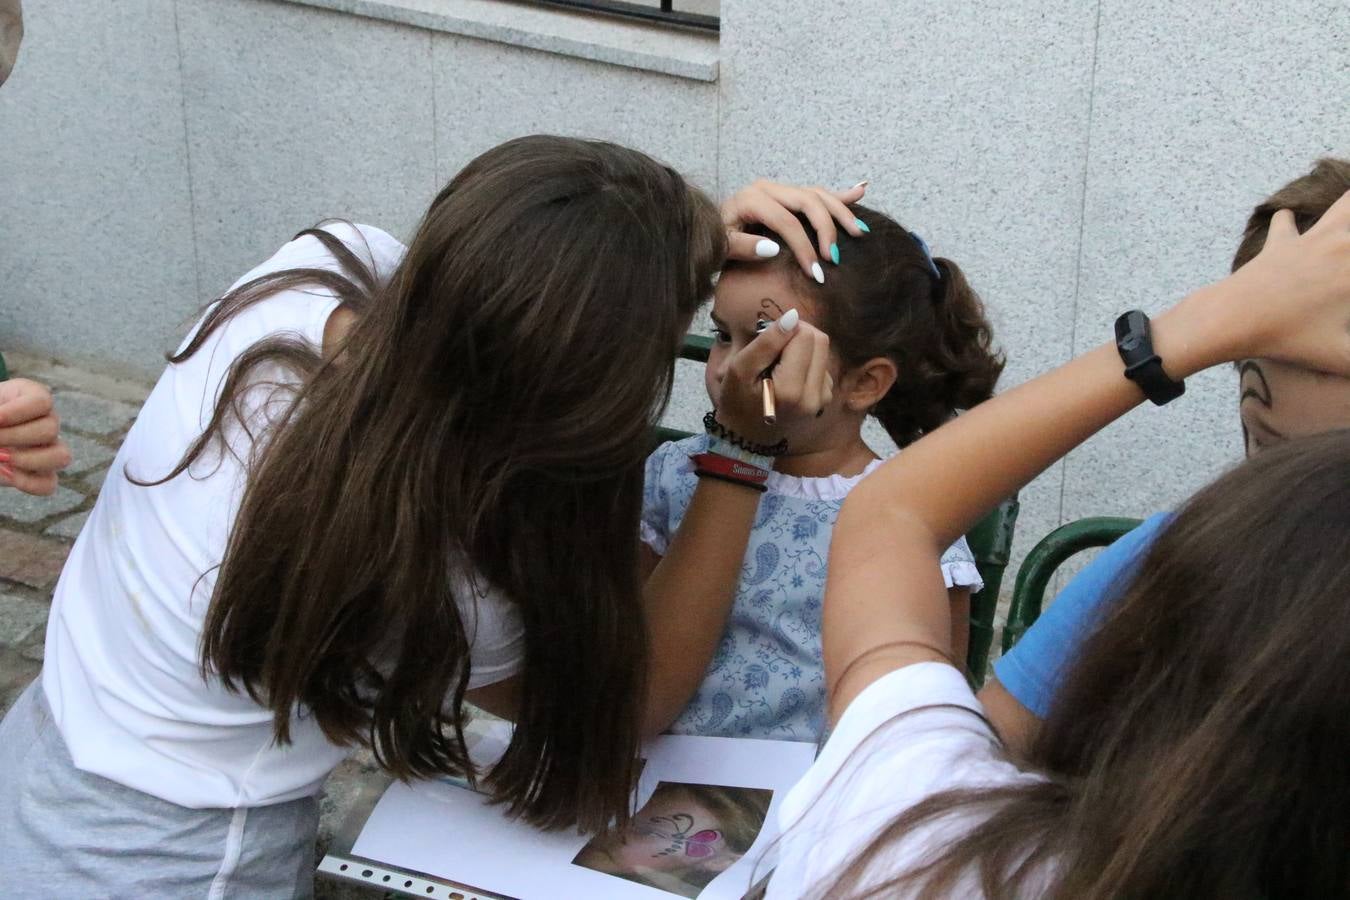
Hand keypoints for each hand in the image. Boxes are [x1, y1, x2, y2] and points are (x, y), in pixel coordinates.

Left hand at [0, 379, 72, 495]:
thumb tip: (0, 438)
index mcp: (31, 397)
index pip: (42, 402)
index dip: (16, 413)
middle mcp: (47, 421)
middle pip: (51, 429)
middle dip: (14, 437)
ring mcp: (48, 448)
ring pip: (61, 456)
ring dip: (27, 460)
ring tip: (1, 458)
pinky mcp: (42, 474)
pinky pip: (48, 484)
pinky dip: (27, 482)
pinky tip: (4, 473)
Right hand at [709, 310, 833, 445]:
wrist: (746, 438)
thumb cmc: (737, 402)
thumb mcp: (738, 370)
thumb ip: (766, 342)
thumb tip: (793, 316)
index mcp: (791, 389)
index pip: (805, 335)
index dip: (786, 329)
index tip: (767, 341)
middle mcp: (814, 396)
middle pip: (820, 340)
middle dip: (798, 335)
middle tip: (773, 349)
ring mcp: (823, 399)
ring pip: (823, 351)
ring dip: (802, 350)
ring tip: (778, 366)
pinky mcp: (825, 399)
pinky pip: (822, 366)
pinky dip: (806, 363)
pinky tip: (788, 375)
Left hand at [722, 180, 868, 280]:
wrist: (705, 228)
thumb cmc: (712, 239)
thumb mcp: (719, 246)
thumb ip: (741, 246)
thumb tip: (772, 249)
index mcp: (752, 198)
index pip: (787, 222)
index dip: (804, 247)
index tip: (816, 273)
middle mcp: (768, 188)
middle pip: (808, 202)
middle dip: (826, 229)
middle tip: (835, 257)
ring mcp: (779, 189)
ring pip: (818, 195)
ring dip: (841, 212)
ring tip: (858, 232)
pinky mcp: (787, 194)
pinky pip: (817, 192)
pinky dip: (840, 194)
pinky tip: (861, 190)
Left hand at [1175, 192, 1349, 375]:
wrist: (1232, 319)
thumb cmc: (1288, 339)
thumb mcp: (1340, 357)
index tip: (1348, 289)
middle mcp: (1342, 246)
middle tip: (1344, 271)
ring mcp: (1312, 239)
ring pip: (1345, 203)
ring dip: (1349, 204)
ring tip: (1348, 209)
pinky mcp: (1280, 243)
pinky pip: (1286, 222)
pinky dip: (1290, 222)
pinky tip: (1291, 224)